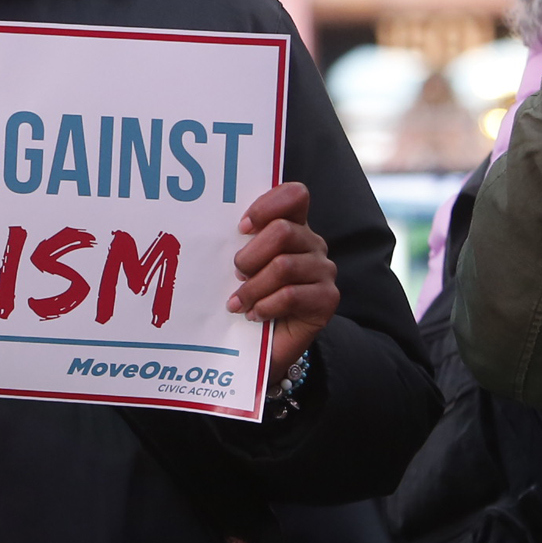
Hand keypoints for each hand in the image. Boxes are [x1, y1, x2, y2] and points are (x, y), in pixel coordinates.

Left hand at [231, 181, 339, 386]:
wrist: (266, 347)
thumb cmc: (250, 299)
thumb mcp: (242, 267)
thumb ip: (240, 245)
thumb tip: (214, 232)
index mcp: (294, 226)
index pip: (294, 195)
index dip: (267, 206)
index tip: (241, 228)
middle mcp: (313, 244)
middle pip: (283, 231)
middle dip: (250, 255)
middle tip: (236, 275)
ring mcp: (323, 270)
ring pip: (284, 266)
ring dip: (252, 287)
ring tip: (238, 302)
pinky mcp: (327, 299)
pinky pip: (291, 295)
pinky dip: (266, 306)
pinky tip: (255, 315)